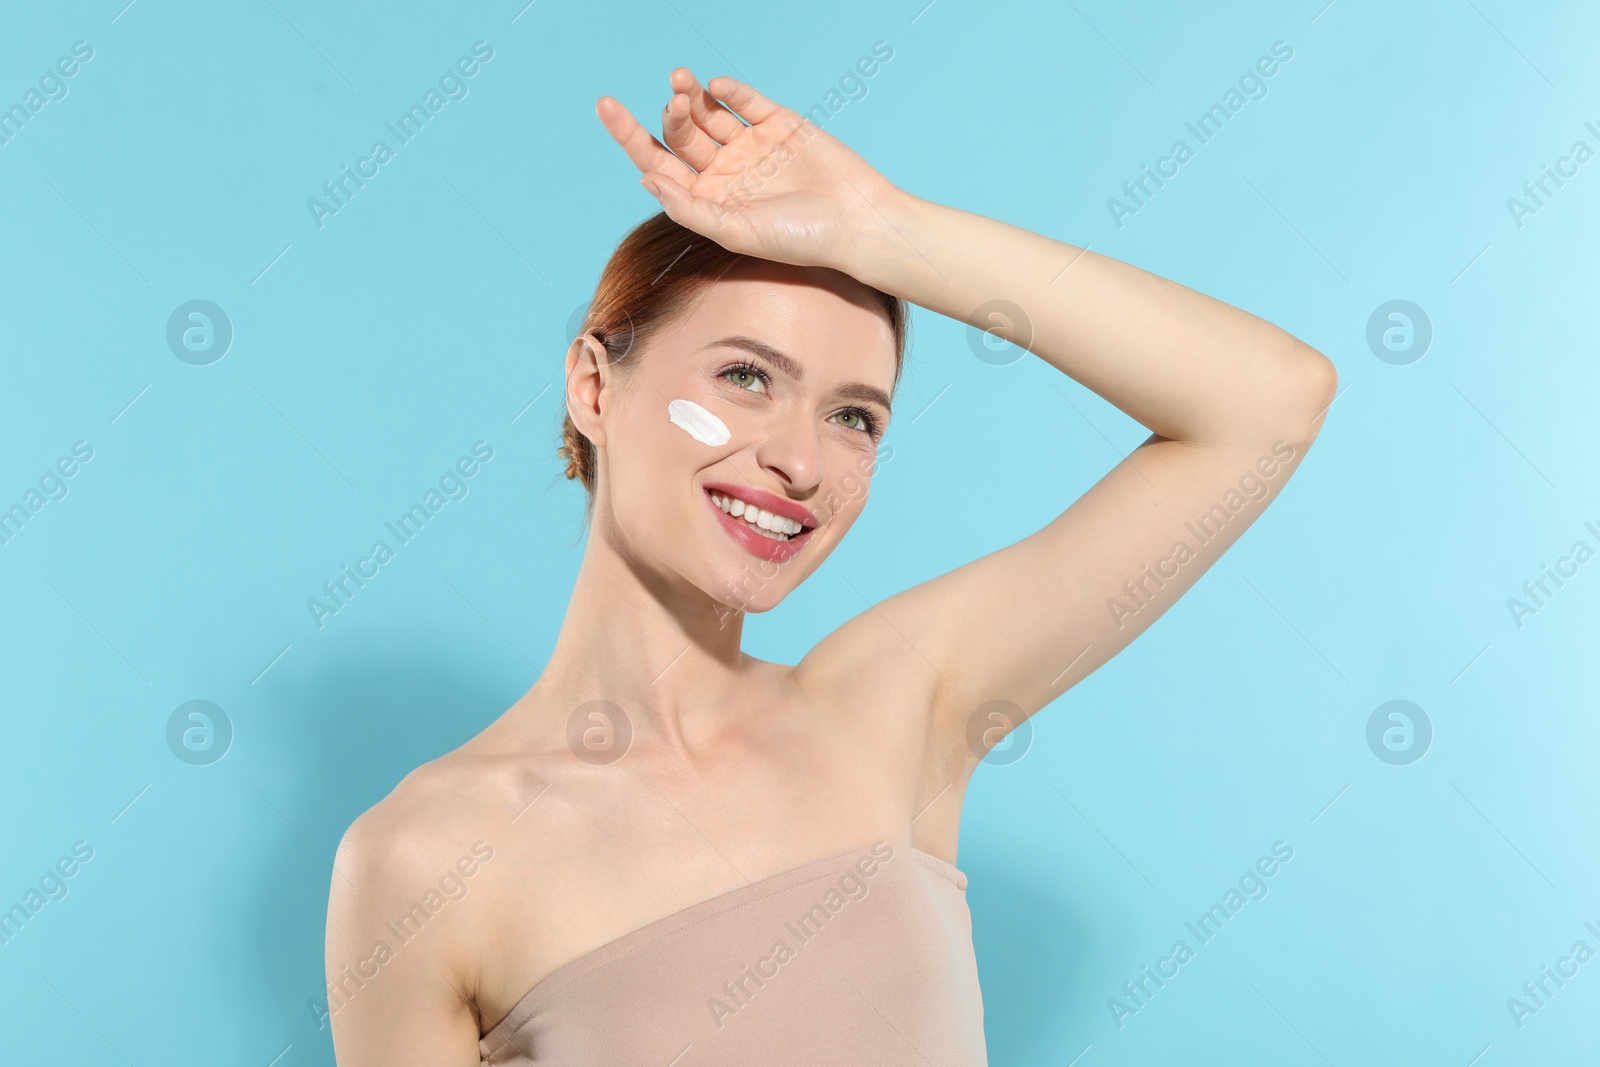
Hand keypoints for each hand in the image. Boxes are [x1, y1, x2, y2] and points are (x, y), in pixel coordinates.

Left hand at [595, 68, 900, 273]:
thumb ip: (688, 208)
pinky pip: (746, 101)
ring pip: (708, 113)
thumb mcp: (734, 231)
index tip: (606, 106)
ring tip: (680, 81)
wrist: (856, 222)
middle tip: (674, 101)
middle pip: (679, 134)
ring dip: (690, 95)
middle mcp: (724, 172)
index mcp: (707, 200)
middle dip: (669, 114)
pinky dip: (729, 90)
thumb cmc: (797, 239)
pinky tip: (717, 87)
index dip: (630, 136)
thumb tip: (646, 177)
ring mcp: (751, 146)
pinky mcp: (779, 124)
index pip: (658, 164)